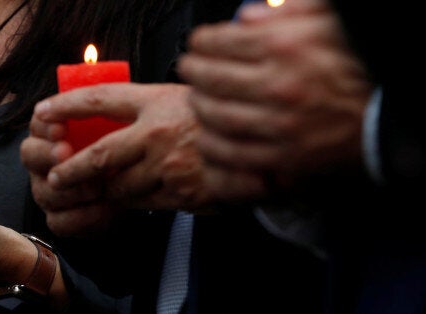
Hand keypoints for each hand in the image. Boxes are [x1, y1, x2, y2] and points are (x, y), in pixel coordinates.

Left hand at [21, 83, 265, 234]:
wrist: (263, 149)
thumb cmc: (220, 119)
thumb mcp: (186, 98)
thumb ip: (150, 107)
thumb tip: (112, 115)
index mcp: (157, 101)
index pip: (100, 99)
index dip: (67, 105)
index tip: (44, 111)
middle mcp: (158, 133)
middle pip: (99, 154)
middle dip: (72, 170)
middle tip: (57, 177)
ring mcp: (169, 165)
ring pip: (120, 186)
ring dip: (109, 189)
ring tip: (107, 188)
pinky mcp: (180, 194)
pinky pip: (144, 203)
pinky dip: (135, 202)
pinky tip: (141, 196)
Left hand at [177, 0, 371, 189]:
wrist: (394, 116)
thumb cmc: (364, 64)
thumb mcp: (330, 21)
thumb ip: (287, 12)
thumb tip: (248, 16)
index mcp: (286, 45)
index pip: (220, 41)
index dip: (200, 42)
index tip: (197, 44)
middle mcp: (278, 84)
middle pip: (210, 77)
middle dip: (192, 71)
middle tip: (189, 69)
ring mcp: (280, 124)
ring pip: (215, 115)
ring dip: (198, 105)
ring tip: (198, 99)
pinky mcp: (285, 156)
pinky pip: (232, 152)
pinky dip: (213, 144)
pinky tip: (209, 136)